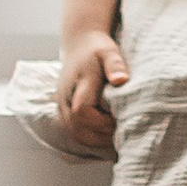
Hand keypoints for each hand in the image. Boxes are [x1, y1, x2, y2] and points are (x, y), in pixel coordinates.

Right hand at [54, 30, 127, 153]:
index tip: (119, 118)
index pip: (81, 111)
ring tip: (117, 136)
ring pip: (76, 135)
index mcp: (78, 84)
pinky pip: (76, 133)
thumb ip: (114, 64)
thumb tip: (121, 80)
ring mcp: (63, 107)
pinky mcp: (64, 113)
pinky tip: (107, 135)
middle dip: (101, 136)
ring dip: (97, 141)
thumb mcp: (108, 51)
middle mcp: (66, 99)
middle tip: (123, 133)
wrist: (79, 45)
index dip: (101, 122)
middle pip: (78, 129)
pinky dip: (91, 138)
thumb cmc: (97, 49)